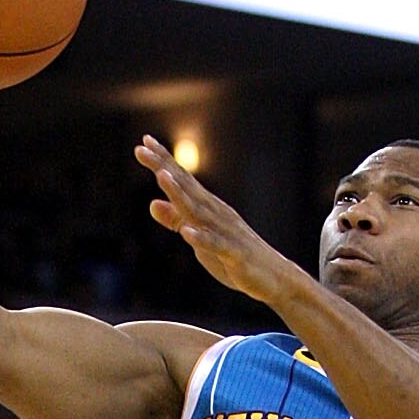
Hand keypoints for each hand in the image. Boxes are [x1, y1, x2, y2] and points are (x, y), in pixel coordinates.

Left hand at [137, 140, 303, 309]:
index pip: (182, 180)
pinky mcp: (235, 254)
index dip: (162, 161)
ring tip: (161, 176)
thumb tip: (153, 203)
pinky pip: (217, 245)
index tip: (144, 142)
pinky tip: (188, 232)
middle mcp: (216, 213)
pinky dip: (202, 238)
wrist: (274, 277)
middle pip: (186, 186)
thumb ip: (177, 220)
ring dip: (180, 193)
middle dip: (164, 167)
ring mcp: (226, 232)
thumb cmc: (234, 256)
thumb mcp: (199, 237)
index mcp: (207, 208)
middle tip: (144, 147)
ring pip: (199, 210)